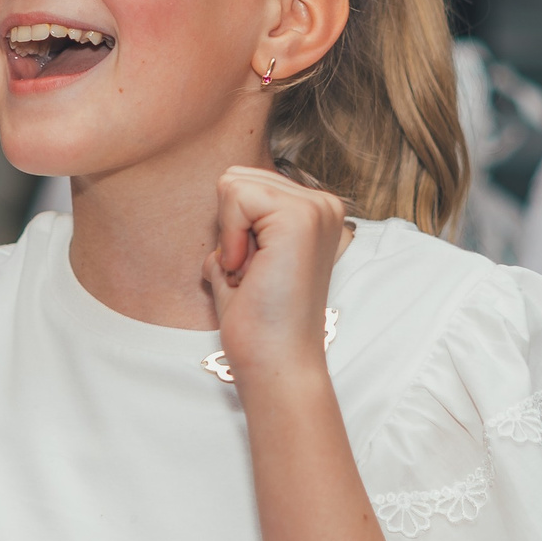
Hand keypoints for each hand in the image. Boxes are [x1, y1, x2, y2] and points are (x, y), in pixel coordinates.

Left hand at [202, 166, 344, 393]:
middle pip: (236, 177)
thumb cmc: (257, 321)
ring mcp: (316, 208)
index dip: (230, 230)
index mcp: (312, 210)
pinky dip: (230, 237)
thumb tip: (219, 198)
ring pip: (233, 183)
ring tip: (254, 274)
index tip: (252, 272)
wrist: (275, 363)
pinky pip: (235, 195)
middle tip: (252, 273)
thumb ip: (238, 224)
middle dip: (229, 228)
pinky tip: (252, 272)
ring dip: (230, 235)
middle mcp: (322, 203)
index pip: (243, 184)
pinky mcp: (301, 217)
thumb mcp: (246, 258)